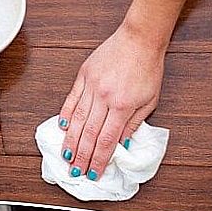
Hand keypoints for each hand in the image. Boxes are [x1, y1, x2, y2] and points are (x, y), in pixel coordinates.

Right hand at [58, 25, 166, 180]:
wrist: (140, 39)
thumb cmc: (148, 68)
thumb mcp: (150, 100)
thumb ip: (134, 123)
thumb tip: (120, 144)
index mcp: (123, 105)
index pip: (107, 140)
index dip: (99, 159)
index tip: (94, 172)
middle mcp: (104, 97)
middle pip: (88, 134)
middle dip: (81, 156)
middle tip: (75, 171)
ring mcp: (91, 86)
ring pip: (76, 120)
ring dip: (70, 141)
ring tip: (66, 156)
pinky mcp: (83, 76)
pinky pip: (71, 100)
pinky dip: (65, 115)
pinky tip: (61, 128)